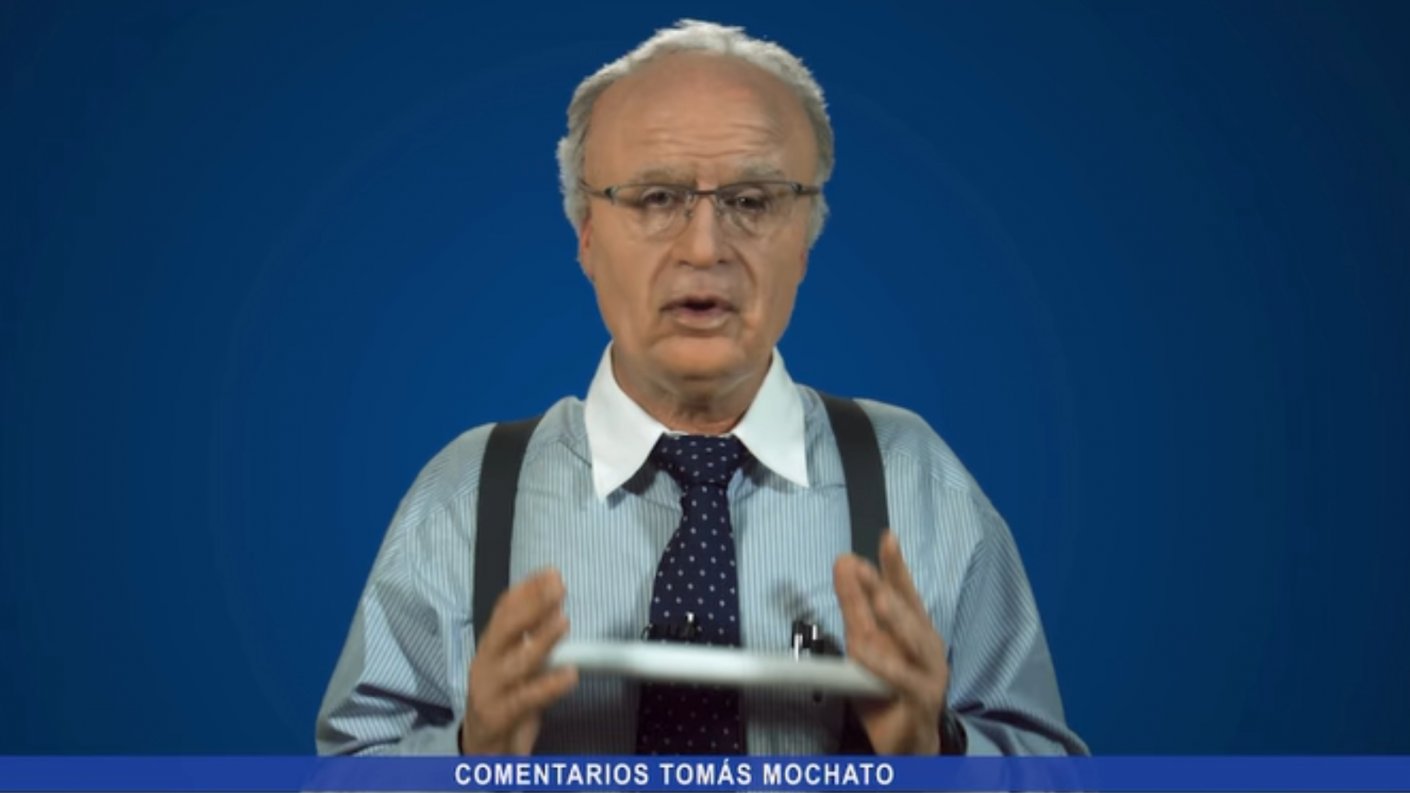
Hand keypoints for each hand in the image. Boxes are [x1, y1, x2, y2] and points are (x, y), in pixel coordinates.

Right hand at [459, 568, 577, 754]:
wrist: (481, 751)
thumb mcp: (516, 666)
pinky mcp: (499, 717)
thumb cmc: (503, 702)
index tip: (549, 573)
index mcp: (490, 648)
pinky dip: (548, 686)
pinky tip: (569, 675)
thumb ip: (533, 639)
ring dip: (541, 640)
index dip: (525, 590)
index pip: (503, 611)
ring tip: (563, 622)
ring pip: (516, 662)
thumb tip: (555, 607)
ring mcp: (489, 691)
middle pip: (505, 629)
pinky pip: (526, 699)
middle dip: (531, 606)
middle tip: (557, 587)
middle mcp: (485, 665)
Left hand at [833, 532, 949, 754]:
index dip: (896, 566)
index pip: (905, 591)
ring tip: (877, 599)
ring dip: (894, 618)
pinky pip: (904, 680)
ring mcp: (929, 672)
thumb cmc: (887, 691)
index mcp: (914, 630)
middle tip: (858, 565)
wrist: (907, 745)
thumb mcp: (866, 644)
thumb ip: (856, 607)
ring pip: (915, 641)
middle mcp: (927, 645)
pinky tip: (866, 654)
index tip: (887, 537)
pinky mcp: (922, 699)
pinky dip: (885, 666)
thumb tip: (843, 564)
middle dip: (884, 586)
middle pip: (907, 611)